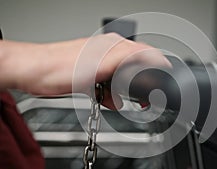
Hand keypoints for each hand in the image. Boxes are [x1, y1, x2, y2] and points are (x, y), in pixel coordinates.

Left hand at [0, 33, 170, 108]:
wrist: (36, 73)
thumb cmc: (60, 67)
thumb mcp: (99, 64)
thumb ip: (126, 59)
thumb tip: (148, 57)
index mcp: (113, 45)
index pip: (144, 51)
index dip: (157, 63)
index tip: (166, 73)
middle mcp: (108, 51)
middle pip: (134, 66)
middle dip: (139, 83)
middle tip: (141, 98)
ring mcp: (99, 62)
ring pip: (121, 77)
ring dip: (122, 91)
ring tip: (117, 100)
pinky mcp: (91, 73)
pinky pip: (108, 83)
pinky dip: (110, 93)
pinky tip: (106, 99)